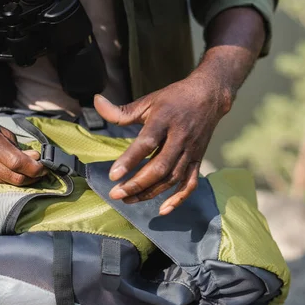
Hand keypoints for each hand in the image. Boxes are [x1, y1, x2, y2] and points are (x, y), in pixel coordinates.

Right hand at [0, 114, 47, 184]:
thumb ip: (17, 147)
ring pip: (7, 183)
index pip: (17, 162)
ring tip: (29, 171)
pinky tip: (13, 173)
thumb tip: (35, 159)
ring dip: (22, 179)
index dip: (34, 168)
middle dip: (31, 176)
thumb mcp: (0, 130)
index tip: (44, 167)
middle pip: (14, 176)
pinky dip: (9, 180)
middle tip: (41, 171)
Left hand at [94, 72, 231, 214]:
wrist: (209, 95)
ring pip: (172, 178)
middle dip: (137, 184)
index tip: (113, 175)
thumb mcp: (148, 101)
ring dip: (151, 192)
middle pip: (160, 166)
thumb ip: (122, 110)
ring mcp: (190, 150)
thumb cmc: (174, 98)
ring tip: (129, 200)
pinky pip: (190, 183)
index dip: (129, 160)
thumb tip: (96, 103)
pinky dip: (178, 199)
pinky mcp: (198, 159)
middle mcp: (179, 137)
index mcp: (164, 119)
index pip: (146, 143)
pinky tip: (163, 209)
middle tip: (116, 194)